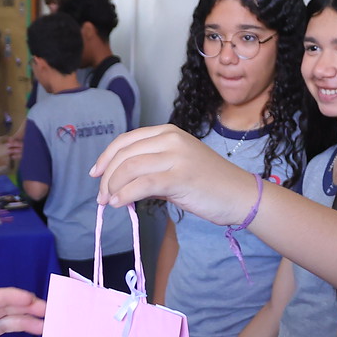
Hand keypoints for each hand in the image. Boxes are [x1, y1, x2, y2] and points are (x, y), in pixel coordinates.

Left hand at [91, 125, 261, 224]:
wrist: (240, 194)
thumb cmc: (209, 183)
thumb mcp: (178, 165)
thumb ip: (152, 167)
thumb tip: (121, 184)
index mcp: (168, 132)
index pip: (126, 140)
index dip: (106, 157)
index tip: (96, 174)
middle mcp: (171, 139)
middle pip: (124, 154)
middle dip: (107, 177)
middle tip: (101, 196)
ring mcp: (176, 156)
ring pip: (130, 168)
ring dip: (113, 187)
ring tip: (108, 202)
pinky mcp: (180, 177)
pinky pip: (142, 184)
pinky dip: (125, 195)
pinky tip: (119, 204)